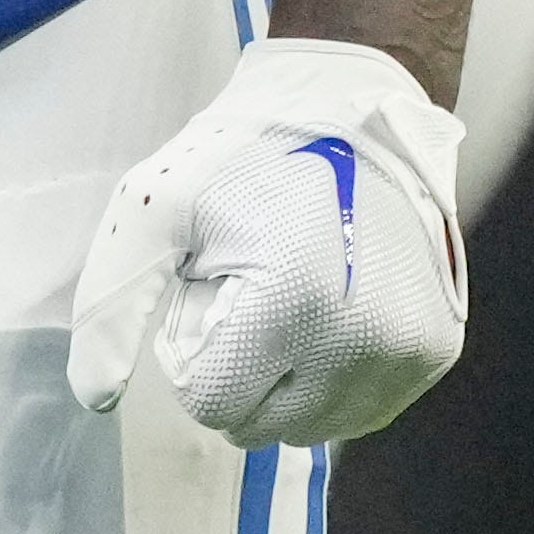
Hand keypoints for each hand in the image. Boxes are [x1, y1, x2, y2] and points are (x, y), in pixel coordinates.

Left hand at [69, 32, 468, 449]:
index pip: (212, 404)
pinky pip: (363, 410)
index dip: (192, 350)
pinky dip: (334, 379)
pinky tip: (330, 311)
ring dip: (287, 382)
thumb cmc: (245, 153)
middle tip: (247, 291)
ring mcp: (407, 353)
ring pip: (314, 428)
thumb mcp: (154, 207)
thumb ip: (112, 306)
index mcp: (290, 309)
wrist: (355, 105)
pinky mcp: (437, 350)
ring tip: (291, 296)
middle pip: (263, 426)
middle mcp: (360, 344)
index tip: (208, 289)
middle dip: (239, 371)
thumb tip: (96, 399)